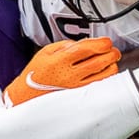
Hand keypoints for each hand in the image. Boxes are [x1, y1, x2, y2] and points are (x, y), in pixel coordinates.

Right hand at [4, 37, 120, 105]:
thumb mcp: (45, 52)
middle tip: (112, 49)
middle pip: (99, 62)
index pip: (87, 49)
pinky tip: (105, 72)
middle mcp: (69, 75)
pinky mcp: (79, 96)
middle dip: (111, 53)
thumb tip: (83, 43)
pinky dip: (106, 77)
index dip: (101, 43)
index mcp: (60, 61)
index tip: (106, 42)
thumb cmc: (35, 74)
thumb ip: (65, 45)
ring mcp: (76, 87)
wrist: (26, 96)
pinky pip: (100, 86)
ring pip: (104, 76)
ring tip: (110, 60)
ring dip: (111, 65)